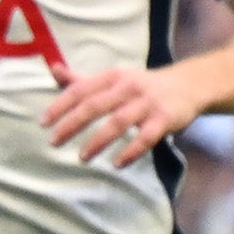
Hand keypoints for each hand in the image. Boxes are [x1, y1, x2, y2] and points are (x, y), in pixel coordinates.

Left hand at [42, 62, 199, 167]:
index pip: (81, 90)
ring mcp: (148, 103)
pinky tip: (118, 164)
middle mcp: (129, 87)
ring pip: (118, 122)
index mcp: (113, 77)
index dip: (60, 106)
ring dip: (98, 141)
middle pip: (95, 106)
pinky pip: (146, 137)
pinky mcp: (165, 119)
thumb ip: (83, 80)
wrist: (190, 85)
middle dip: (72, 124)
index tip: (43, 123)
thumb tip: (53, 69)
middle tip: (53, 142)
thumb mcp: (114, 79)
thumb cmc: (144, 86)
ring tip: (82, 157)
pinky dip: (131, 151)